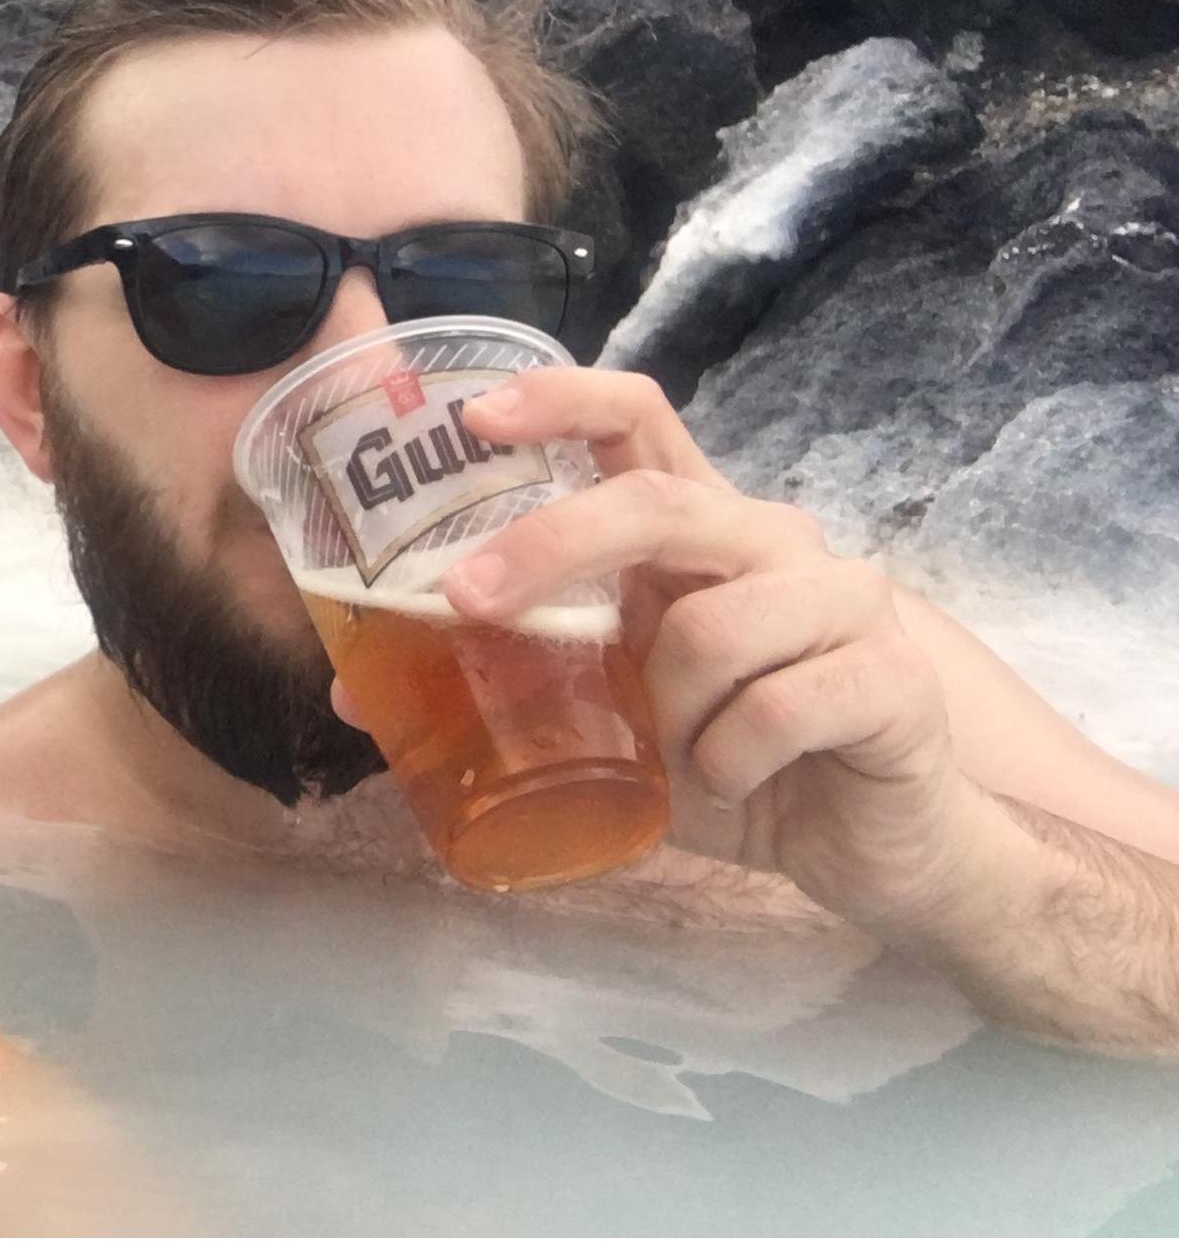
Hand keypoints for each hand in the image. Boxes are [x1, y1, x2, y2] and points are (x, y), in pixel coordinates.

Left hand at [429, 365, 986, 929]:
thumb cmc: (730, 761)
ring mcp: (841, 599)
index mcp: (695, 531)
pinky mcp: (891, 675)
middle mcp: (769, 540)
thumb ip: (505, 688)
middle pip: (654, 501)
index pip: (635, 418)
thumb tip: (354, 684)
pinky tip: (736, 779)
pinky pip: (779, 705)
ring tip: (683, 754)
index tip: (475, 416)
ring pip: (710, 625)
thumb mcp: (604, 722)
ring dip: (668, 709)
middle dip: (549, 546)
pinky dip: (731, 759)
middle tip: (468, 601)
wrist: (872, 847)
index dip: (559, 398)